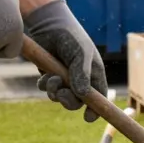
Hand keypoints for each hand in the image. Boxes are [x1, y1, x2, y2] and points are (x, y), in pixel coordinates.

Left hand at [23, 0, 108, 122]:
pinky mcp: (50, 74)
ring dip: (54, 91)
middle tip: (61, 94)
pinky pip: (47, 89)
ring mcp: (64, 77)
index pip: (99, 98)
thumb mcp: (81, 54)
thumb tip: (82, 96)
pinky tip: (44, 75)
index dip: (96, 110)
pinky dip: (44, 85)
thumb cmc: (71, 37)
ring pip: (60, 96)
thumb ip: (82, 75)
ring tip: (51, 78)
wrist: (49, 24)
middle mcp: (80, 78)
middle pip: (78, 101)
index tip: (88, 118)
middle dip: (69, 101)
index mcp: (94, 74)